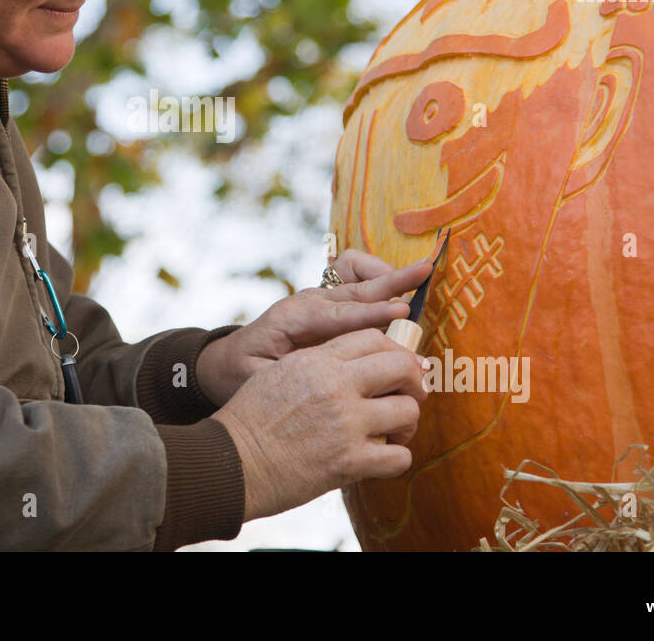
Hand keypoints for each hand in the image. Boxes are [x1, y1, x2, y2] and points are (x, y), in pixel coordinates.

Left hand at [196, 249, 431, 406]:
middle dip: (391, 281)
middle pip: (355, 287)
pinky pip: (356, 281)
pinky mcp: (329, 303)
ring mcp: (319, 299)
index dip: (371, 313)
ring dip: (386, 276)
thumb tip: (328, 381)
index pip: (338, 314)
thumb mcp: (257, 379)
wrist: (228, 359)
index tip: (401, 311)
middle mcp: (309, 302)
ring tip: (418, 277)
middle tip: (424, 272)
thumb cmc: (242, 373)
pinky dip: (377, 279)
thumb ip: (291, 377)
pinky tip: (400, 295)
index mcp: (292, 319)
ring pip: (357, 277)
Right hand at [211, 327, 428, 520]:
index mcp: (316, 360)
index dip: (395, 351)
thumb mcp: (279, 373)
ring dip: (406, 423)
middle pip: (401, 366)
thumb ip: (317, 364)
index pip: (374, 338)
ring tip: (394, 432)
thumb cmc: (250, 420)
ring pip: (408, 410)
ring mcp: (345, 423)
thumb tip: (352, 366)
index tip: (400, 367)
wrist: (230, 462)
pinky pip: (400, 457)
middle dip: (413, 381)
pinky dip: (397, 459)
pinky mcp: (349, 462)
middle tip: (409, 396)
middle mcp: (335, 386)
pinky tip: (383, 458)